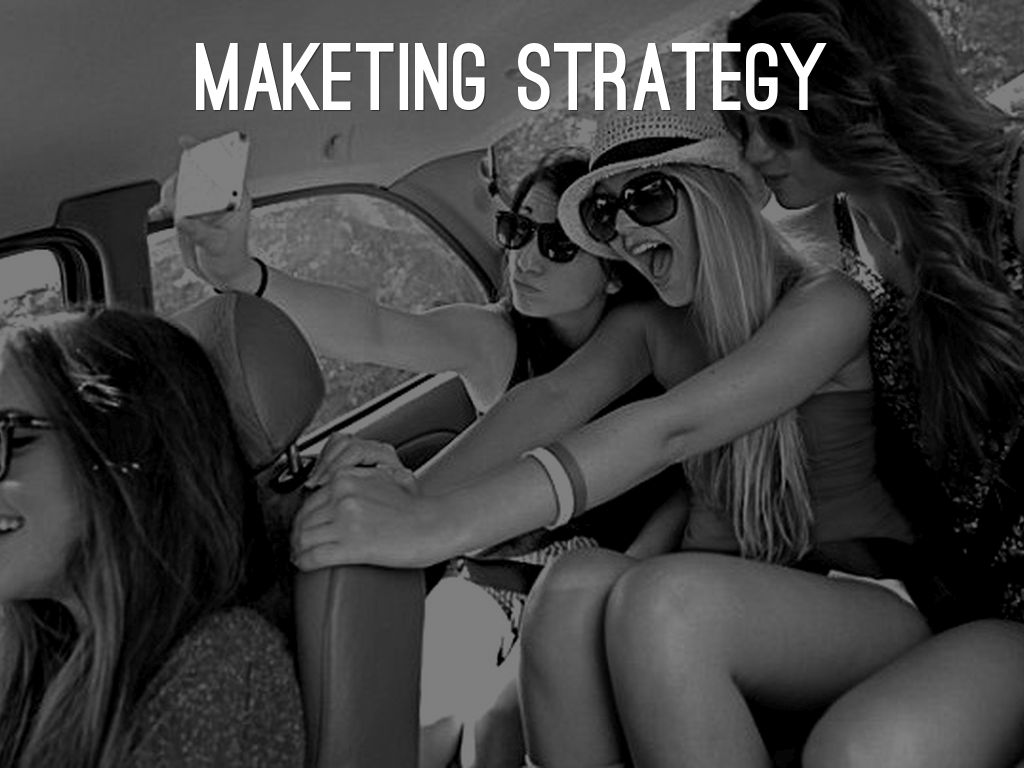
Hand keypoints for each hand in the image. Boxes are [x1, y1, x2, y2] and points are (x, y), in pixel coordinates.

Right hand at [154, 137, 257, 290]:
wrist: (223, 276)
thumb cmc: (231, 259)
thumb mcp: (219, 246)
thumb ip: (202, 232)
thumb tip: (184, 220)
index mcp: (234, 197)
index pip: (221, 166)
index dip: (205, 151)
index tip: (188, 143)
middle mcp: (217, 196)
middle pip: (194, 173)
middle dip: (180, 181)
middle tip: (174, 197)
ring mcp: (201, 203)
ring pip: (179, 186)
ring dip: (169, 195)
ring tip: (169, 210)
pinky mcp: (187, 212)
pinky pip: (169, 202)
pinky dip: (161, 207)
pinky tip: (158, 214)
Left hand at [292, 435, 444, 569]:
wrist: (434, 525)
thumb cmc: (413, 508)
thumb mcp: (379, 479)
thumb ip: (355, 480)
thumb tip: (333, 487)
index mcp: (347, 478)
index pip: (310, 499)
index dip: (303, 517)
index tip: (304, 527)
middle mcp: (342, 496)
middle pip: (303, 519)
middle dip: (298, 535)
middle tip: (298, 546)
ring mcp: (346, 521)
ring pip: (304, 538)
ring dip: (298, 550)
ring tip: (299, 557)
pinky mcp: (351, 546)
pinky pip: (314, 556)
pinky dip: (304, 563)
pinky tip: (303, 565)